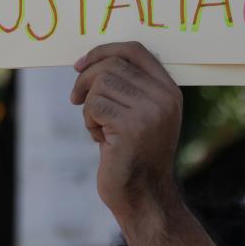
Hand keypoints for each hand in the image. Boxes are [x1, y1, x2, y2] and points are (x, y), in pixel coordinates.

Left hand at [70, 41, 182, 221]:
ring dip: (89, 105)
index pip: (135, 50)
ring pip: (100, 84)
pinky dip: (89, 121)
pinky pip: (94, 106)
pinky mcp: (132, 126)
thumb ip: (126, 86)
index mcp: (169, 90)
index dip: (103, 51)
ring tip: (99, 127)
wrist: (142, 195)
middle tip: (75, 98)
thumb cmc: (131, 153)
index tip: (79, 64)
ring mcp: (151, 111)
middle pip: (112, 65)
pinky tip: (100, 139)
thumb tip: (90, 60)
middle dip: (85, 79)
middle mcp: (164, 97)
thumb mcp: (137, 113)